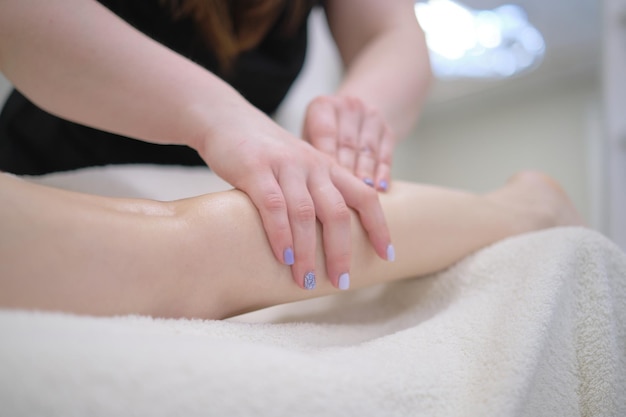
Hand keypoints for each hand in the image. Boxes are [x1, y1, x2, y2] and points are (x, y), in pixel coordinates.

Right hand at [193, 104, 392, 289]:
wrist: (226, 118)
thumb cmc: (266, 154)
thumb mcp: (300, 168)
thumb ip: (316, 193)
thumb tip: (331, 239)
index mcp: (328, 167)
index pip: (364, 197)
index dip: (379, 227)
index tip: (386, 256)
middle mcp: (312, 165)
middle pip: (337, 212)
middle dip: (341, 252)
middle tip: (340, 283)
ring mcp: (284, 166)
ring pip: (305, 214)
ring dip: (308, 252)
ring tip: (307, 281)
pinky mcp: (255, 169)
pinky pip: (273, 206)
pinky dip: (280, 234)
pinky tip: (283, 257)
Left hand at [302, 95, 394, 191]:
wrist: (352, 114)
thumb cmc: (322, 135)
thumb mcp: (309, 138)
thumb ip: (309, 158)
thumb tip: (307, 191)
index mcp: (323, 107)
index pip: (326, 134)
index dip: (328, 160)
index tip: (325, 185)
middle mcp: (348, 107)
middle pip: (348, 144)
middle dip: (346, 172)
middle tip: (342, 198)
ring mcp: (370, 116)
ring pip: (368, 150)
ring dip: (365, 174)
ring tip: (362, 195)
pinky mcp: (387, 130)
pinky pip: (385, 154)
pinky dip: (382, 173)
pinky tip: (380, 189)